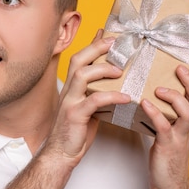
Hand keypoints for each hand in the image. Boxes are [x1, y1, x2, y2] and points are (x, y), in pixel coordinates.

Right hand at [44, 30, 130, 165]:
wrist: (61, 153)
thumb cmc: (77, 130)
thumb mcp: (87, 106)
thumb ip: (96, 90)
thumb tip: (110, 78)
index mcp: (72, 87)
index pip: (80, 58)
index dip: (93, 45)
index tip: (110, 35)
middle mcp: (68, 90)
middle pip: (78, 60)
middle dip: (96, 48)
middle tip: (115, 43)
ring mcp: (70, 102)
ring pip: (81, 75)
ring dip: (102, 69)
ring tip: (121, 71)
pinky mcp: (75, 116)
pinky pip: (93, 101)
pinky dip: (111, 97)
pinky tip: (126, 98)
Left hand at [142, 58, 188, 188]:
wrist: (167, 186)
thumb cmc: (164, 155)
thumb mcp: (166, 130)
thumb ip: (163, 113)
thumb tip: (150, 94)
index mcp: (186, 120)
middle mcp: (188, 126)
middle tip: (179, 66)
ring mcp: (180, 136)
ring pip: (188, 112)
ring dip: (176, 97)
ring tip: (158, 87)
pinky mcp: (169, 147)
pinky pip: (165, 129)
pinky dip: (156, 115)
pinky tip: (145, 104)